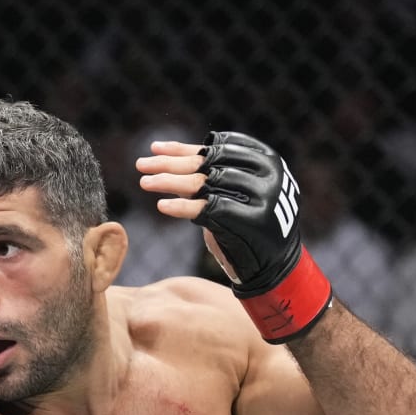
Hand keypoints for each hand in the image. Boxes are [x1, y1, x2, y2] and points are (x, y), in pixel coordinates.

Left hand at [137, 133, 331, 341]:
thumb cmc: (249, 229)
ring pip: (205, 184)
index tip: (156, 147)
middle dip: (170, 163)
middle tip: (141, 164)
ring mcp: (259, 197)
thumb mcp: (234, 193)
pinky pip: (208, 210)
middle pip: (208, 164)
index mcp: (267, 161)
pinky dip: (182, 207)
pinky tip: (162, 206)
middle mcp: (266, 175)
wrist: (274, 268)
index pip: (218, 147)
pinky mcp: (249, 222)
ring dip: (169, 181)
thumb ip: (211, 175)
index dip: (184, 148)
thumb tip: (170, 154)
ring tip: (144, 182)